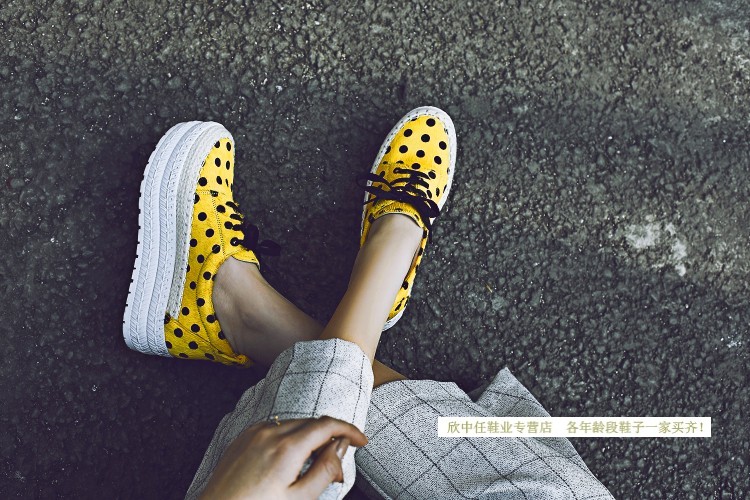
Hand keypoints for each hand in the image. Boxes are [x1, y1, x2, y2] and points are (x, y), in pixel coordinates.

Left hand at [199, 415, 368, 499]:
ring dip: (309, 436)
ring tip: (312, 466)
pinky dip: (289, 436)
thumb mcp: (298, 499)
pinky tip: (288, 459)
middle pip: (312, 423)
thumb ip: (324, 470)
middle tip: (337, 464)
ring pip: (293, 423)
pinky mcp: (243, 437)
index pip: (327, 425)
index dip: (349, 430)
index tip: (361, 440)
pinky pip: (274, 427)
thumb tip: (341, 448)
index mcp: (287, 448)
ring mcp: (254, 432)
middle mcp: (270, 432)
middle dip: (330, 438)